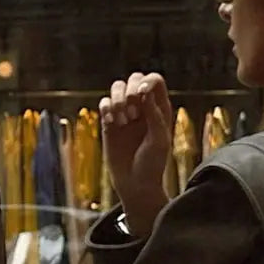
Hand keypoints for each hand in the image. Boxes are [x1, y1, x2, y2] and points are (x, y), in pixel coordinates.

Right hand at [99, 73, 172, 238]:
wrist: (135, 184)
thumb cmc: (152, 165)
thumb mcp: (159, 140)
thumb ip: (154, 115)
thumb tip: (144, 92)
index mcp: (160, 108)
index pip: (154, 80)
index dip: (146, 82)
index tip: (141, 96)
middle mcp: (143, 107)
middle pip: (134, 79)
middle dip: (129, 91)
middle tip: (131, 113)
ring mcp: (125, 113)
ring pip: (117, 87)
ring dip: (116, 100)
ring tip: (121, 121)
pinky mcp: (109, 122)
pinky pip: (104, 102)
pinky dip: (106, 109)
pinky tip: (111, 124)